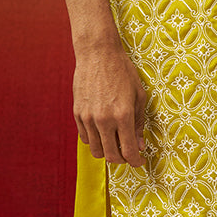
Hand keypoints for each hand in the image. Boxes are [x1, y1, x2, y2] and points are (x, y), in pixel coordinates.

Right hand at [73, 40, 147, 166]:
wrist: (98, 54)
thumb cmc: (122, 71)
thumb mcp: (139, 96)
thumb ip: (139, 123)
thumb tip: (139, 145)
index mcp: (123, 115)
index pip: (128, 151)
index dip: (135, 161)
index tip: (139, 162)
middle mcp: (104, 120)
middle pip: (111, 156)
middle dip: (122, 160)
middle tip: (128, 154)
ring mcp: (88, 118)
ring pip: (96, 150)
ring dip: (107, 152)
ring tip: (115, 144)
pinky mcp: (77, 113)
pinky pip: (85, 138)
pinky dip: (95, 141)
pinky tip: (103, 133)